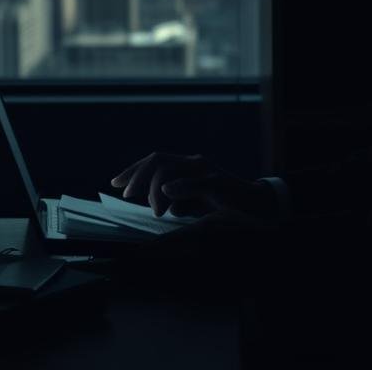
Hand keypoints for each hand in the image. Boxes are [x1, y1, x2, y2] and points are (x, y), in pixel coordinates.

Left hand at [110, 152, 277, 219]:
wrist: (256, 205)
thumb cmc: (223, 205)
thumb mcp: (194, 203)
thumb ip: (176, 201)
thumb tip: (156, 204)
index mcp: (187, 166)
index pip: (155, 160)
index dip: (133, 170)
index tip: (115, 183)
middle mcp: (195, 163)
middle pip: (158, 160)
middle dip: (138, 175)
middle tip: (127, 194)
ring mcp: (206, 171)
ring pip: (170, 168)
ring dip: (156, 190)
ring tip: (157, 211)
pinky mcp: (218, 182)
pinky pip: (195, 182)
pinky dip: (180, 187)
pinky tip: (168, 195)